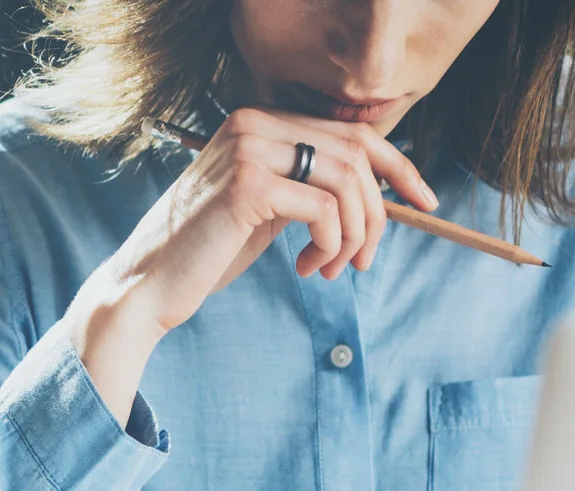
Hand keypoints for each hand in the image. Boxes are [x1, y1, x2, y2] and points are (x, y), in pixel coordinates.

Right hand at [66, 108, 438, 421]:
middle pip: (357, 156)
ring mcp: (249, 150)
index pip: (351, 131)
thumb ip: (308, 189)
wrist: (148, 286)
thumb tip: (376, 195)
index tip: (426, 200)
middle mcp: (253, 123)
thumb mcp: (267, 210)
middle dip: (377, 214)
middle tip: (364, 261)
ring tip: (331, 269)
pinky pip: (324, 210)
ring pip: (346, 183)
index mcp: (259, 122)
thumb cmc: (207, 254)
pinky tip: (306, 268)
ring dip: (353, 236)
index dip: (399, 166)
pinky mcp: (248, 187)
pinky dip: (330, 245)